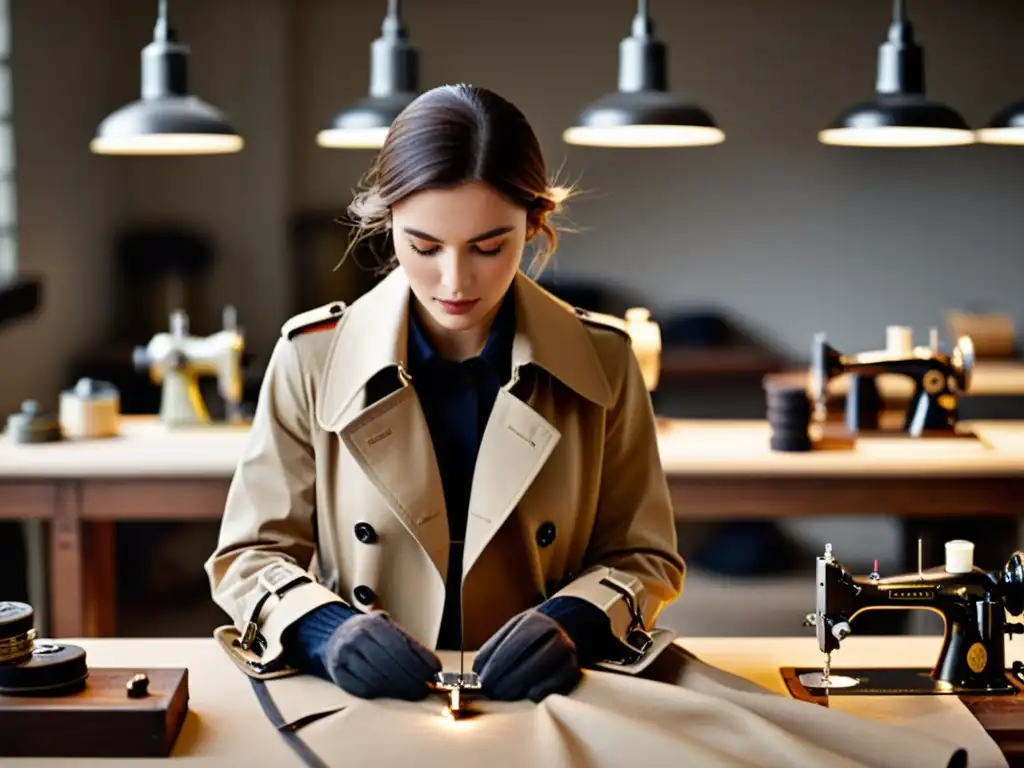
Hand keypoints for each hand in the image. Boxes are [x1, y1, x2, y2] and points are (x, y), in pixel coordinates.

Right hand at [322, 611, 441, 700]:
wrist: (336, 637)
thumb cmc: (371, 636)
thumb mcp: (388, 630)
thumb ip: (408, 644)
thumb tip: (433, 667)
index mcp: (373, 624)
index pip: (401, 645)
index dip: (420, 660)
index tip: (434, 670)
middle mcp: (357, 638)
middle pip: (389, 664)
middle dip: (412, 679)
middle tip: (425, 688)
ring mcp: (345, 656)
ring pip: (376, 679)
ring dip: (399, 689)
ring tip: (414, 693)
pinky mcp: (338, 674)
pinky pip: (362, 689)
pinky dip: (380, 694)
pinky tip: (391, 694)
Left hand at [472, 610, 581, 701]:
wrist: (561, 629)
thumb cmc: (530, 634)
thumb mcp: (513, 629)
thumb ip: (495, 647)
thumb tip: (478, 669)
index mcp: (535, 621)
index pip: (513, 644)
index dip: (496, 664)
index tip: (482, 679)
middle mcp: (554, 634)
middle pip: (529, 659)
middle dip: (506, 679)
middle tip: (491, 690)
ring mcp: (567, 651)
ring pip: (543, 670)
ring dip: (520, 685)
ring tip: (505, 694)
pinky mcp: (574, 669)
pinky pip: (559, 683)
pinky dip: (543, 690)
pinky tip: (529, 694)